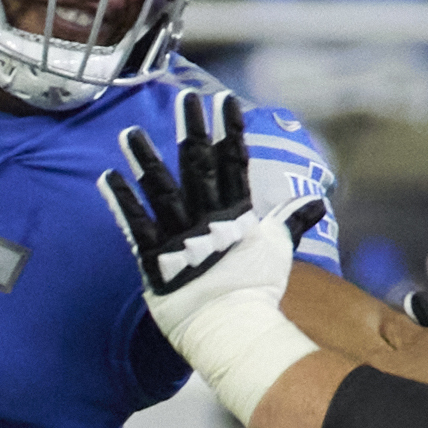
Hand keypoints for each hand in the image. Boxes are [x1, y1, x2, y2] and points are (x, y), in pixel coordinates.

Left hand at [101, 89, 325, 303]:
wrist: (233, 329)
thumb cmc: (257, 291)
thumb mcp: (279, 250)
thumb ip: (293, 220)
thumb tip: (319, 202)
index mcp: (239, 215)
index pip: (235, 163)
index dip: (230, 130)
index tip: (225, 101)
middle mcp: (210, 219)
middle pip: (199, 166)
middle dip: (191, 130)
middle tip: (183, 98)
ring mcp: (183, 237)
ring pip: (162, 188)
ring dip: (145, 158)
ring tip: (129, 132)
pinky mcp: (158, 257)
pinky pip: (136, 223)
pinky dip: (121, 200)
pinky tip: (107, 176)